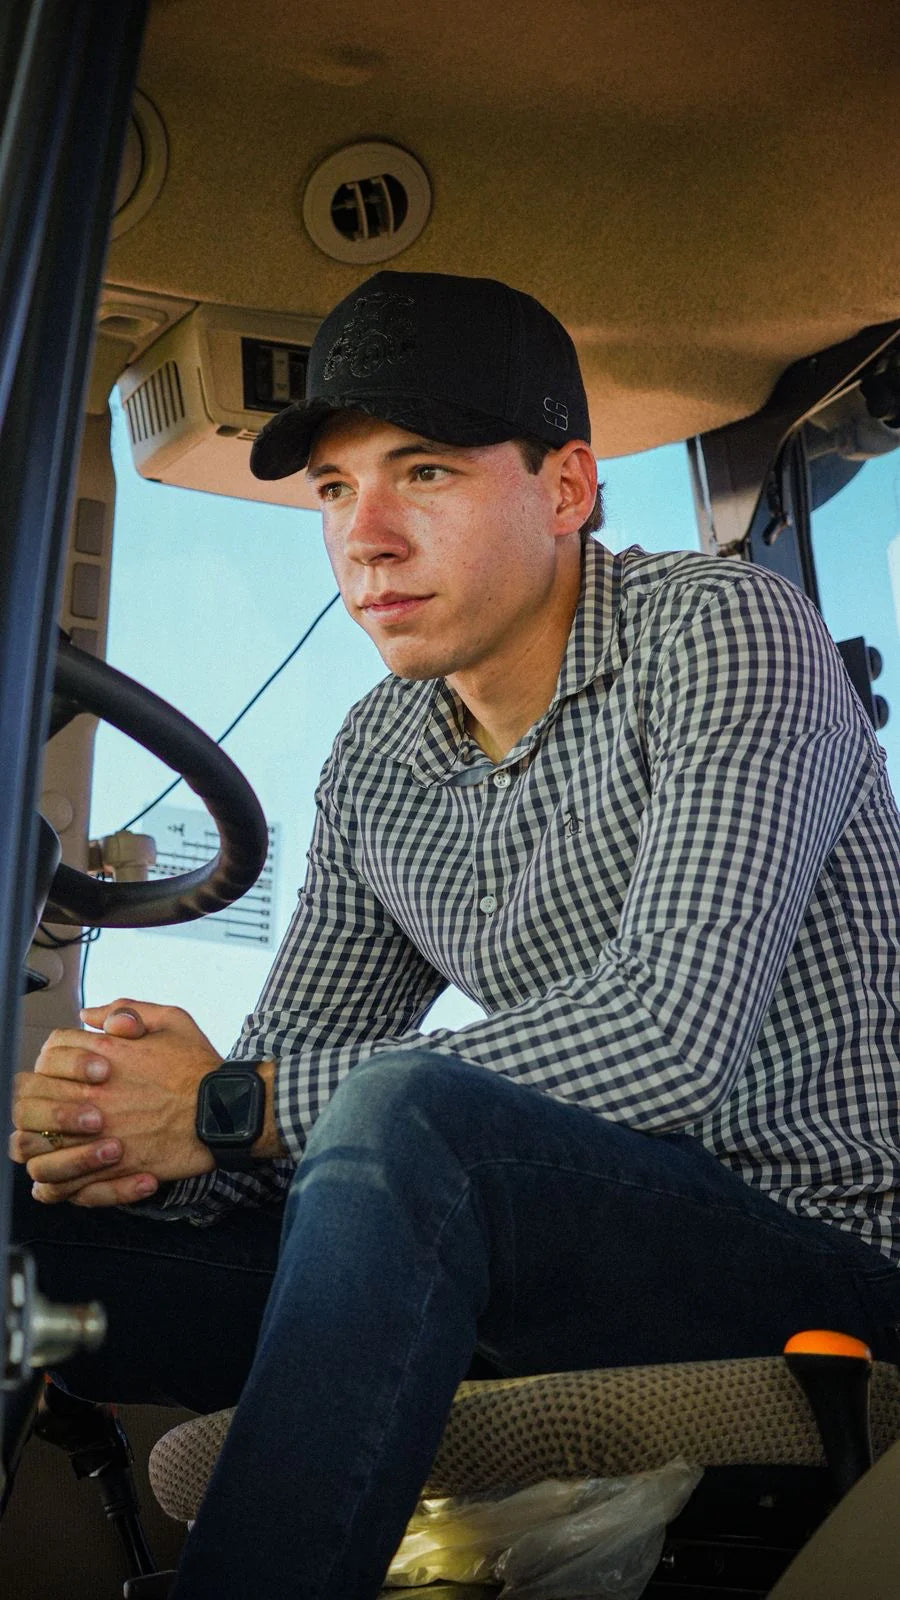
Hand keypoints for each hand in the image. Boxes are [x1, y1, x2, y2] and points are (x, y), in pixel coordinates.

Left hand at [10, 1000, 219, 1206]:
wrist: (226, 1113)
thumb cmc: (200, 1068)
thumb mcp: (171, 1020)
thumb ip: (126, 1010)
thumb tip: (89, 1015)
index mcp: (105, 1055)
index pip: (50, 1052)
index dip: (55, 1060)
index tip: (68, 1071)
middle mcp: (94, 1093)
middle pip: (32, 1097)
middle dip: (38, 1100)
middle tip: (54, 1108)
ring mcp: (98, 1133)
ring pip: (37, 1145)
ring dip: (40, 1143)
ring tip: (55, 1144)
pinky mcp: (111, 1168)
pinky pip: (64, 1183)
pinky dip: (58, 1181)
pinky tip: (66, 1176)